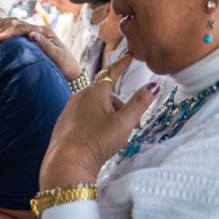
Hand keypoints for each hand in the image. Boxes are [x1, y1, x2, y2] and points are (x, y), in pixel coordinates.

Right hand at [0, 17, 80, 81]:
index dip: (9, 32)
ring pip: (15, 24)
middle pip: (17, 23)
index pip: (23, 28)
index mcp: (44, 31)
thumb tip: (32, 34)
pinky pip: (15, 29)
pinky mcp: (31, 38)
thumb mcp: (58, 56)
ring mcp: (34, 33)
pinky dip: (5, 26)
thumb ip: (45, 45)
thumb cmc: (65, 66)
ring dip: (1, 25)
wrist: (70, 73)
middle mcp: (38, 29)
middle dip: (1, 28)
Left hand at [38, 54, 159, 188]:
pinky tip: (101, 142)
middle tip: (133, 128)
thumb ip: (139, 103)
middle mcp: (79, 96)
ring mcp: (70, 109)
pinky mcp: (65, 122)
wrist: (68, 162)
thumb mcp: (124, 123)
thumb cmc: (97, 141)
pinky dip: (97, 126)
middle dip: (122, 109)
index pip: (111, 73)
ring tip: (118, 140)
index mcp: (94, 92)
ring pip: (97, 109)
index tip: (129, 56)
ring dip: (111, 120)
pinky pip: (86, 118)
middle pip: (107, 97)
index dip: (122, 65)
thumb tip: (153, 85)